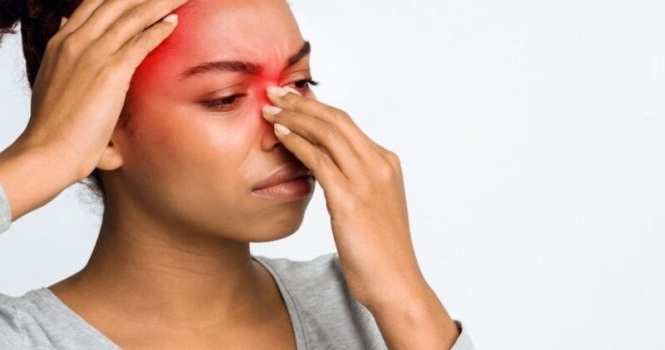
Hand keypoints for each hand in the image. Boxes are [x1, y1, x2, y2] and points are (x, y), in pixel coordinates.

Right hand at [18, 0, 185, 180]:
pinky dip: (160, 29)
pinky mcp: (110, 71)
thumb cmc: (53, 131)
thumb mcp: (53, 90)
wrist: (47, 151)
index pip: (92, 4)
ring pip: (132, 15)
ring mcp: (92, 53)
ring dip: (161, 3)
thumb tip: (75, 68)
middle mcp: (75, 41)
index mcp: (60, 44)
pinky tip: (175, 21)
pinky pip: (141, 41)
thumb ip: (66, 69)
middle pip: (115, 1)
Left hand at [262, 86, 423, 307]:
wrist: (395, 283)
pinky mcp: (349, 198)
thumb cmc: (379, 252)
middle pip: (336, 120)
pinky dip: (297, 142)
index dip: (316, 107)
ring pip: (326, 133)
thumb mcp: (370, 207)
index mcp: (386, 164)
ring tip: (269, 108)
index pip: (346, 123)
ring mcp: (366, 180)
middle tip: (274, 91)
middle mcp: (379, 165)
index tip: (292, 98)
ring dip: (294, 117)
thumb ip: (353, 183)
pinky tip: (279, 134)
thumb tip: (326, 168)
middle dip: (302, 102)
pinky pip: (318, 160)